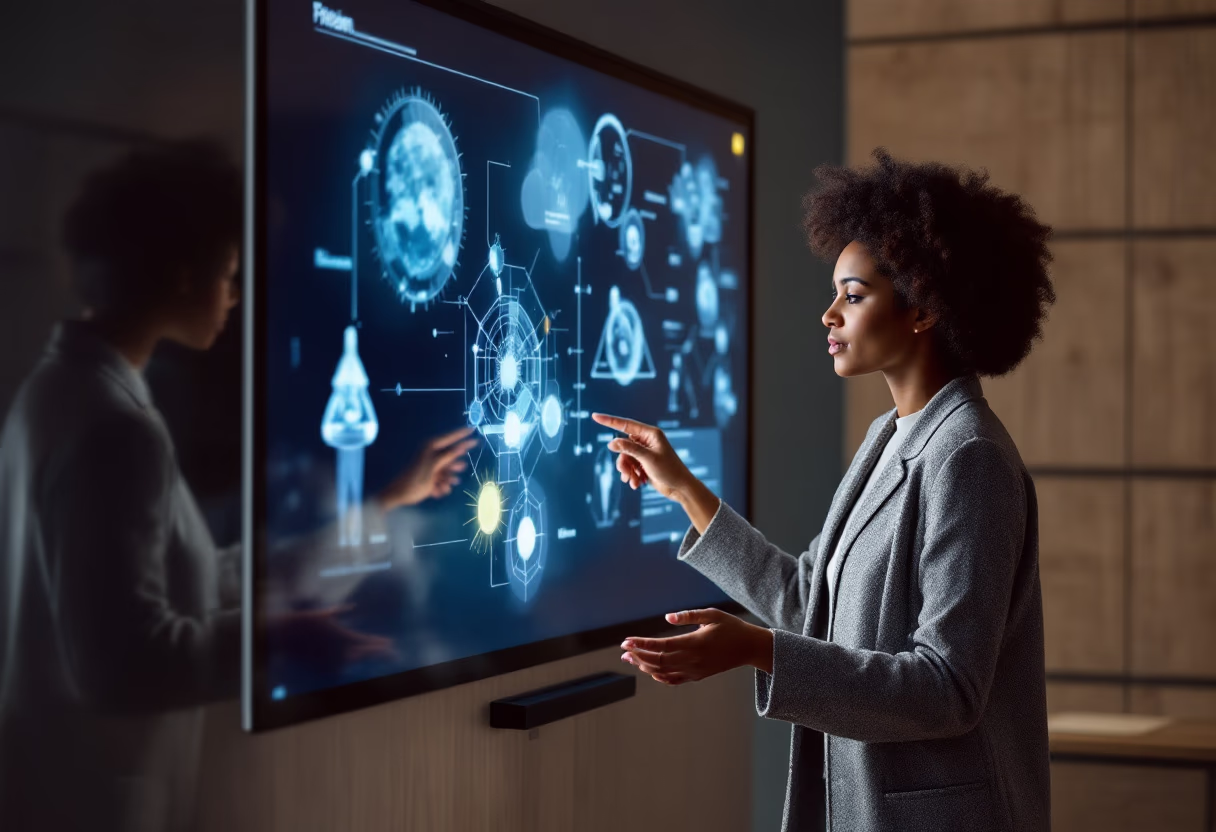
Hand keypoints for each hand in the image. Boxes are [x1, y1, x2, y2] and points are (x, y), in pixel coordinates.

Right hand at [267, 605, 398, 672]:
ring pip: (353, 660)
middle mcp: (341, 650)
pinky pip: (337, 669)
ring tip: (375, 655)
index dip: (380, 643)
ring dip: (361, 657)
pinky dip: (341, 665)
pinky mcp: (324, 668)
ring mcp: (333, 660)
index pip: (368, 642)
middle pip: (366, 654)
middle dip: (379, 653)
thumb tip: (352, 607)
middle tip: (393, 654)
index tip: (390, 644)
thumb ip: (338, 612)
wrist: (286, 636)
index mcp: (344, 636)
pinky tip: (343, 661)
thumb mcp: (324, 614)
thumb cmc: (304, 622)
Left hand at [377, 426, 478, 510]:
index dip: (461, 434)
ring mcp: (432, 466)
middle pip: (452, 455)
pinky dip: (442, 486)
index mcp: (430, 448)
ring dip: (448, 479)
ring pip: (449, 470)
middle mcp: (432, 454)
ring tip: (442, 485)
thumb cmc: (415, 479)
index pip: (449, 437)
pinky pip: (444, 479)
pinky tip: (436, 491)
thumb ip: (448, 456)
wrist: (400, 494)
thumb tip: (462, 446)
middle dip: (454, 466)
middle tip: (459, 469)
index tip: (473, 429)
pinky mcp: (431, 477)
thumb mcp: (433, 466)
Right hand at [590, 412, 691, 497]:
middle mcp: (646, 441)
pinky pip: (629, 466)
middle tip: (626, 472)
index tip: (595, 416)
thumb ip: (629, 449)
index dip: (609, 420)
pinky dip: (631, 475)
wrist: (680, 488)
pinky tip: (637, 484)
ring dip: (626, 470)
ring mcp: (645, 452)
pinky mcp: (643, 463)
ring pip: (624, 458)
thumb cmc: (669, 470)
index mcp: (650, 434)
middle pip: (623, 446)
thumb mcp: (648, 459)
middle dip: (623, 461)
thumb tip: (612, 443)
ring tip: (633, 481)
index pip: (625, 425)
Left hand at [619, 608, 773, 684]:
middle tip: (623, 650)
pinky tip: (650, 670)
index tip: (626, 641)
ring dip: (645, 665)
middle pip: (658, 660)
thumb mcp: (712, 615)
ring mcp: (695, 670)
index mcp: (695, 643)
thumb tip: (667, 617)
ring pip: (664, 671)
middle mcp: (693, 660)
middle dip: (638, 655)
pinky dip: (659, 676)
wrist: (749, 648)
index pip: (661, 646)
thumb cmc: (731, 627)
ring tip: (630, 659)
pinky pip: (674, 680)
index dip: (642, 644)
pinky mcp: (698, 676)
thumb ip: (689, 615)